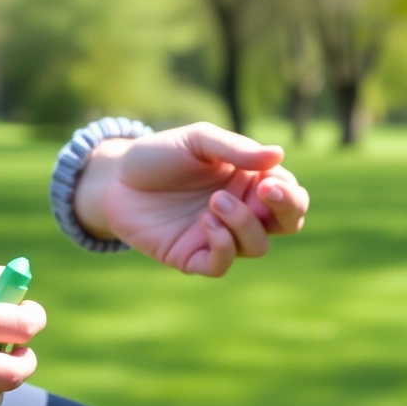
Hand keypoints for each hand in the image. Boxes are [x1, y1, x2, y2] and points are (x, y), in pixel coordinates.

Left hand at [73, 123, 310, 276]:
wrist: (114, 178)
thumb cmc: (160, 155)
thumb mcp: (198, 140)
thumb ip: (236, 149)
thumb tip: (279, 156)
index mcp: (250, 183)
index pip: (291, 196)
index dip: (290, 193)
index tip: (269, 181)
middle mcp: (242, 212)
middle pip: (288, 223)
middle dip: (287, 209)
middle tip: (266, 191)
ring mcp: (219, 236)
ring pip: (258, 246)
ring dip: (244, 223)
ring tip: (215, 202)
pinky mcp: (192, 257)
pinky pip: (221, 265)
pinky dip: (222, 246)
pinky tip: (206, 223)